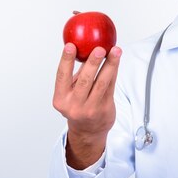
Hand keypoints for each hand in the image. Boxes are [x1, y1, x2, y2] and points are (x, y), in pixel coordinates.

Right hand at [53, 43, 121, 168]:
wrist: (88, 131)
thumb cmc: (78, 105)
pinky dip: (114, 71)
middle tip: (99, 48)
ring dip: (110, 65)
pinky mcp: (104, 109)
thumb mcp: (70, 93)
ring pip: (101, 83)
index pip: (61, 76)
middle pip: (85, 80)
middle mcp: (74, 105)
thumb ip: (76, 74)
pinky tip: (116, 60)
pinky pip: (110, 87)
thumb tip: (83, 47)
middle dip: (93, 63)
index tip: (71, 46)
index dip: (66, 60)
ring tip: (115, 51)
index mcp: (61, 99)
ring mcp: (90, 109)